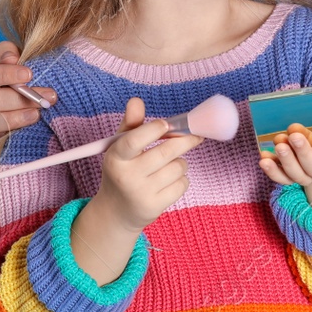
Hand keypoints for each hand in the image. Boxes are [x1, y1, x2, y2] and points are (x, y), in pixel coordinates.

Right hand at [0, 40, 58, 165]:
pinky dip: (0, 144)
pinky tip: (21, 137)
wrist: (14, 116)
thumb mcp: (11, 65)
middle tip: (46, 98)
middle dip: (19, 98)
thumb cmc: (12, 87)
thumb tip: (11, 57)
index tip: (30, 74)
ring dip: (15, 119)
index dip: (4, 74)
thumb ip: (8, 53)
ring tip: (37, 115)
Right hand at [88, 97, 206, 234]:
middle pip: (165, 152)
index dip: (152, 129)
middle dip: (184, 140)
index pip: (133, 140)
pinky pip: (182, 184)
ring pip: (178, 167)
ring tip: (169, 164)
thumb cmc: (122, 170)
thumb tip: (136, 101)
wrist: (117, 211)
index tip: (166, 123)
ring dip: (180, 161)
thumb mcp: (120, 147)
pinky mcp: (155, 206)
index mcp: (116, 157)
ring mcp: (142, 193)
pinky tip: (169, 180)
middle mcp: (127, 176)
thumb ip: (131, 124)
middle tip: (194, 134)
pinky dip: (182, 178)